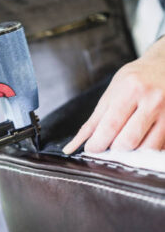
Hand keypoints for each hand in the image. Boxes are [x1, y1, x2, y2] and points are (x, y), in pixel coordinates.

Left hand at [63, 36, 164, 153]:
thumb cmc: (135, 79)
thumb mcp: (111, 92)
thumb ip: (94, 120)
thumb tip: (75, 144)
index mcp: (131, 89)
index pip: (110, 126)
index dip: (97, 144)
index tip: (91, 149)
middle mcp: (153, 100)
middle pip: (127, 141)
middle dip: (112, 149)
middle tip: (107, 145)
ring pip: (145, 149)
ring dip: (130, 152)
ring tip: (124, 141)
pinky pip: (159, 147)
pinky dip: (145, 149)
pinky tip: (139, 139)